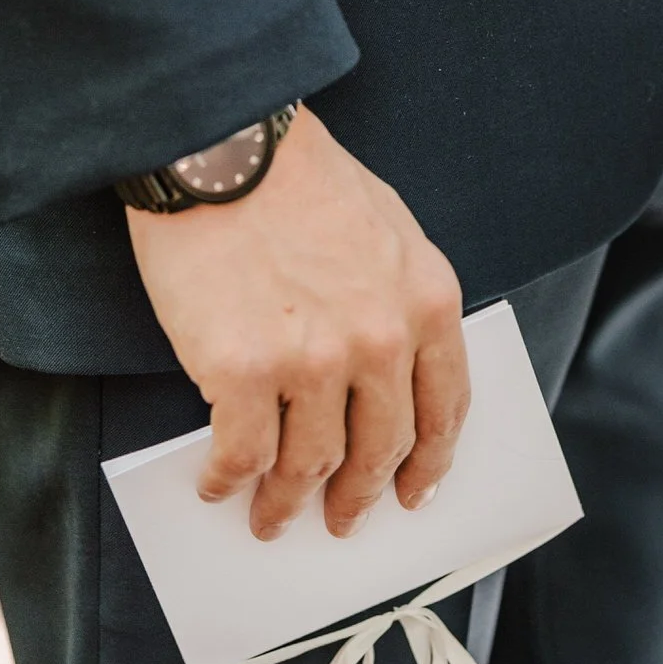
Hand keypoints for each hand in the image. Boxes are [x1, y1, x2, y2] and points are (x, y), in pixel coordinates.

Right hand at [126, 106, 468, 541]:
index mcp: (427, 301)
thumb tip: (387, 376)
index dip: (430, 462)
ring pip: (310, 465)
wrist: (226, 145)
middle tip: (344, 519)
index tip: (414, 492)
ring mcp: (313, 361)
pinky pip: (242, 454)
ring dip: (288, 503)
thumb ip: (401, 301)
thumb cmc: (302, 178)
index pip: (444, 407)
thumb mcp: (390, 229)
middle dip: (360, 496)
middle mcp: (380, 339)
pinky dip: (229, 480)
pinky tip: (218, 484)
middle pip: (380, 448)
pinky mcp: (242, 371)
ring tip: (271, 516)